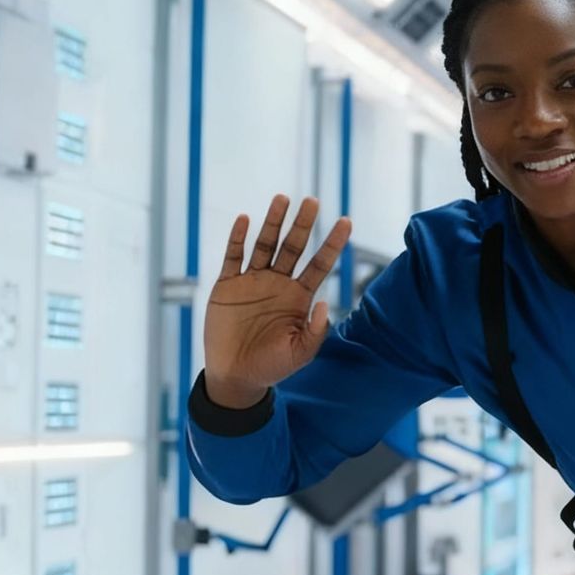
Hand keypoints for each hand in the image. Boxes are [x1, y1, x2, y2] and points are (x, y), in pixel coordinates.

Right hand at [202, 195, 350, 406]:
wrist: (236, 375)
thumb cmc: (272, 366)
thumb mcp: (301, 353)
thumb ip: (316, 331)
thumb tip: (326, 304)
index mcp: (300, 296)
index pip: (320, 264)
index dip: (333, 243)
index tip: (347, 221)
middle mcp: (279, 283)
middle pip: (293, 247)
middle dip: (303, 224)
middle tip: (312, 200)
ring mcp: (253, 281)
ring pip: (265, 245)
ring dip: (273, 222)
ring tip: (282, 199)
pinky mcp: (227, 285)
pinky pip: (233, 257)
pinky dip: (238, 238)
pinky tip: (246, 219)